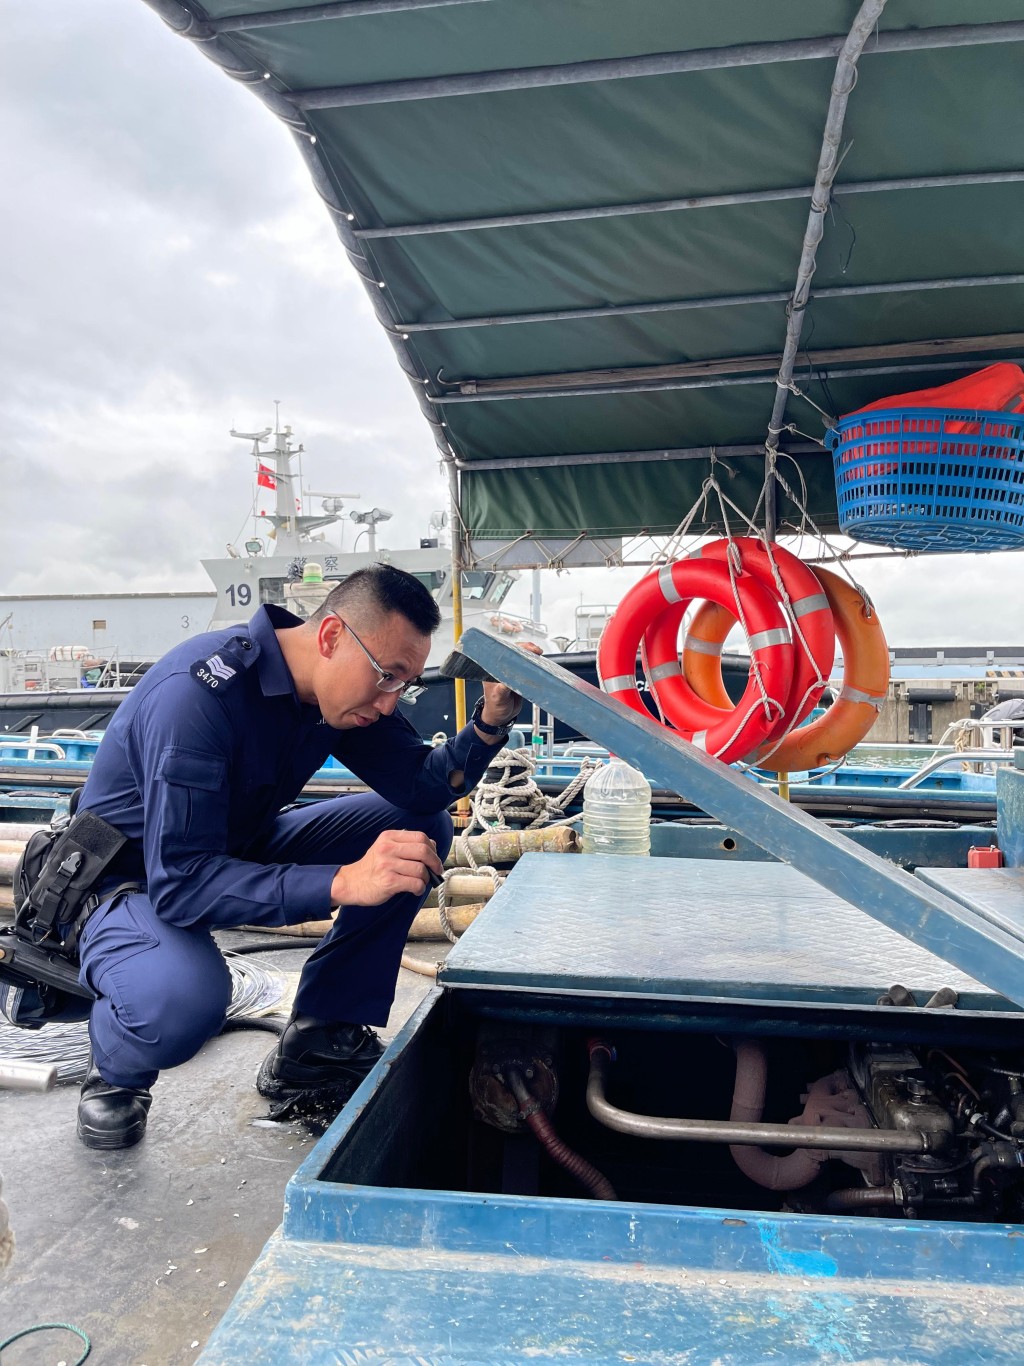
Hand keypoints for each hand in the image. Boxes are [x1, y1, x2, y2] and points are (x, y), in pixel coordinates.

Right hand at [329, 830, 443, 905]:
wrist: (350, 883)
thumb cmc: (371, 867)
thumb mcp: (385, 848)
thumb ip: (406, 845)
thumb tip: (433, 846)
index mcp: (389, 837)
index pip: (420, 837)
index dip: (432, 848)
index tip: (434, 857)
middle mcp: (387, 848)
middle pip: (423, 851)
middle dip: (435, 862)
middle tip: (436, 870)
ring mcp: (387, 865)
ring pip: (421, 869)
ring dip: (426, 878)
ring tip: (420, 882)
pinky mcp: (388, 882)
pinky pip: (415, 884)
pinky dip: (420, 888)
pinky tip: (415, 890)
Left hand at [478, 641, 543, 727]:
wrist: (501, 716)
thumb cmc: (494, 707)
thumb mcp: (498, 697)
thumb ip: (503, 688)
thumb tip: (509, 680)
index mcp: (492, 669)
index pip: (503, 653)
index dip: (515, 649)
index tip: (525, 649)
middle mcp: (501, 668)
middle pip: (514, 652)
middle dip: (526, 649)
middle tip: (536, 651)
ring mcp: (511, 672)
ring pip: (521, 658)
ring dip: (531, 656)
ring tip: (539, 654)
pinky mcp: (519, 677)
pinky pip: (527, 668)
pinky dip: (534, 665)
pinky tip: (539, 663)